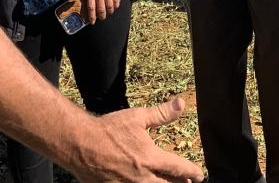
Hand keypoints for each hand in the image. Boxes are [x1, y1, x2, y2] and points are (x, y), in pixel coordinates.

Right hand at [67, 97, 204, 181]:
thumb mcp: (137, 118)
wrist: (79, 143)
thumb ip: (161, 114)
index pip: (179, 169)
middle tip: (189, 182)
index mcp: (150, 158)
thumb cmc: (108, 129)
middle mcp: (142, 177)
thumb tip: (181, 104)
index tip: (199, 174)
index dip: (192, 172)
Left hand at [82, 0, 120, 23]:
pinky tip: (114, 8)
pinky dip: (116, 5)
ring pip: (110, 6)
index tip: (92, 22)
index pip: (91, 7)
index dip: (92, 16)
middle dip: (101, 16)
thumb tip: (74, 1)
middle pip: (101, 8)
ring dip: (109, 11)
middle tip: (101, 18)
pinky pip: (116, 0)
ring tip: (108, 14)